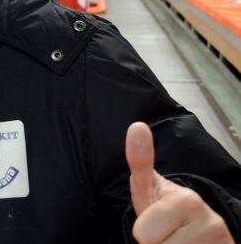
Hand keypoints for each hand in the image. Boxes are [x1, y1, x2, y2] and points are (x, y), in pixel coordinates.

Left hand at [125, 122, 232, 243]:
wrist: (201, 234)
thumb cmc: (166, 211)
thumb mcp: (149, 189)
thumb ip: (140, 162)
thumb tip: (137, 125)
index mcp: (187, 201)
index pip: (143, 235)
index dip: (143, 233)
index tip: (157, 220)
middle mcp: (211, 222)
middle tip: (167, 234)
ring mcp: (221, 241)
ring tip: (179, 242)